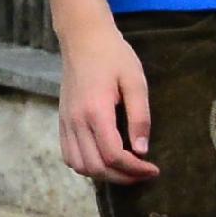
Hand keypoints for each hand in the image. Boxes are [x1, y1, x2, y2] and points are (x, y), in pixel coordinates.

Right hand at [56, 21, 154, 183]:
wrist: (83, 39)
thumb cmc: (114, 57)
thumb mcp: (136, 82)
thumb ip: (140, 117)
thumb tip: (142, 150)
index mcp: (95, 112)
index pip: (113, 155)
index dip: (135, 168)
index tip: (153, 168)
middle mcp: (76, 122)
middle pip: (96, 166)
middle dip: (122, 177)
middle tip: (143, 173)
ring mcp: (66, 123)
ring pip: (80, 166)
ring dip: (103, 174)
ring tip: (125, 169)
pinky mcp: (62, 122)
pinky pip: (69, 155)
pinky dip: (87, 165)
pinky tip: (104, 159)